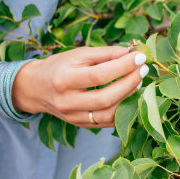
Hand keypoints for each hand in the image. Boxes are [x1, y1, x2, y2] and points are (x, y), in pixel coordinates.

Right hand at [12, 46, 147, 127]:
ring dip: (128, 98)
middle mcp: (67, 101)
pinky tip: (130, 95)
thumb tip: (132, 54)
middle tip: (143, 70)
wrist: (36, 88)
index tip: (139, 57)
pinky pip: (107, 122)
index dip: (122, 67)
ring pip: (108, 114)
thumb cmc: (59, 67)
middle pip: (105, 98)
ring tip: (138, 82)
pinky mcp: (80, 125)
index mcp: (64, 79)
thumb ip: (105, 54)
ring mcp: (73, 117)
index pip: (99, 75)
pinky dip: (122, 109)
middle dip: (129, 83)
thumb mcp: (79, 54)